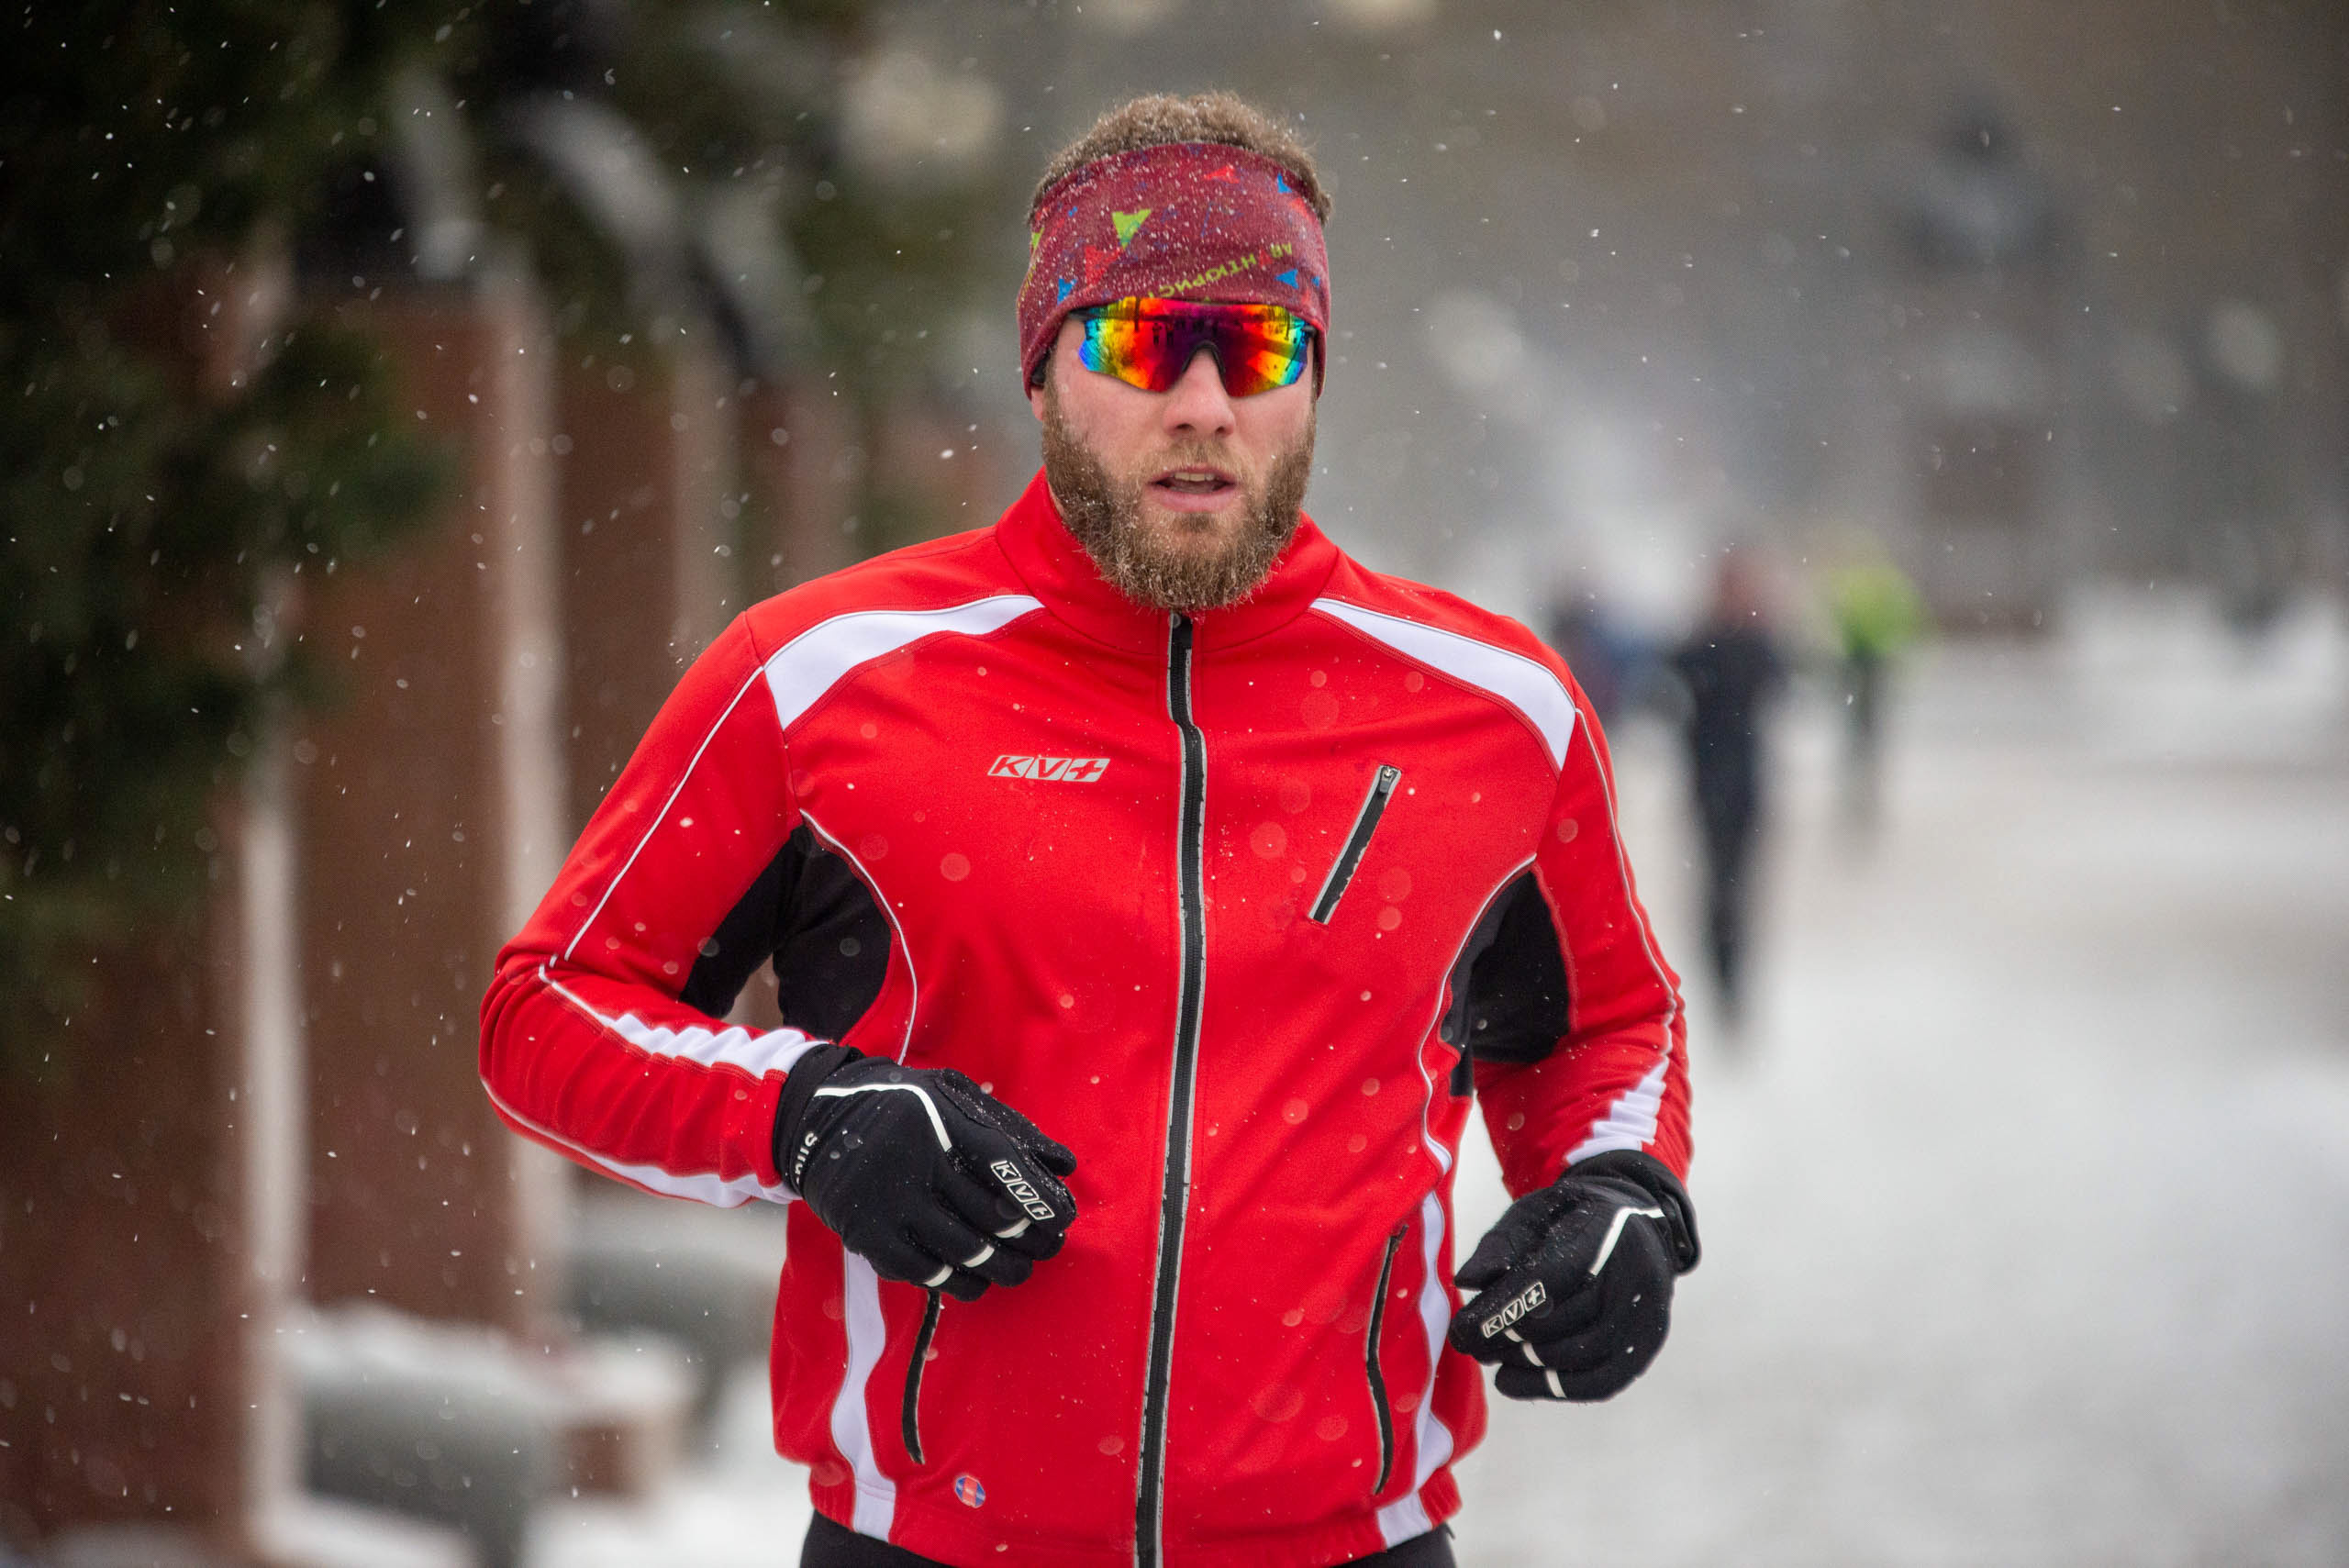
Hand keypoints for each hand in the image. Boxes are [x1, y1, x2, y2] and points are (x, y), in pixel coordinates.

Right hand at [772, 1046, 1078, 1300]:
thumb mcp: (953, 1096)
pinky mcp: (868, 1235)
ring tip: (1020, 1269)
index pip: (1003, 1164)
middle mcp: (914, 1162)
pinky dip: (959, 1282)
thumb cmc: (905, 1107)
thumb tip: (1066, 1165)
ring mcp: (888, 1202)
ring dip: (1002, 1268)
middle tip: (1050, 1248)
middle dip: (1031, 1240)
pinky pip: (925, 1272)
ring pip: (963, 1251)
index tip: (1063, 1217)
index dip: (1040, 1197)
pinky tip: (977, 1279)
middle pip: (989, 1215)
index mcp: (939, 1119)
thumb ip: (1008, 1128)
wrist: (817, 1121)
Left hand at [1447, 1150, 1697, 1401]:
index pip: (1550, 1278)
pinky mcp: (1648, 1344)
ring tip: (1489, 1358)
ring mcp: (1649, 1313)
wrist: (1634, 1222)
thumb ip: (1500, 1245)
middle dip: (1508, 1338)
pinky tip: (1512, 1382)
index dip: (1504, 1308)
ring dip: (1528, 1364)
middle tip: (1469, 1345)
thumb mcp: (1533, 1213)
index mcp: (1605, 1230)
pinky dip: (1553, 1387)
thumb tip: (1466, 1281)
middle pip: (1564, 1320)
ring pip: (1582, 1355)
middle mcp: (1637, 1274)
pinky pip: (1602, 1381)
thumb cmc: (1571, 1218)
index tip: (1461, 1330)